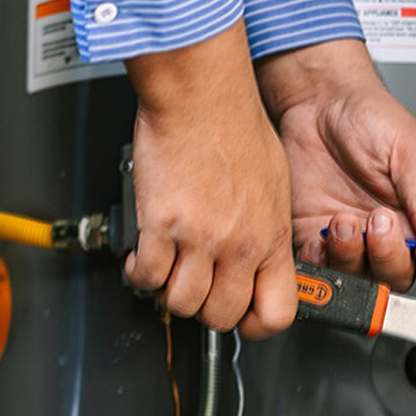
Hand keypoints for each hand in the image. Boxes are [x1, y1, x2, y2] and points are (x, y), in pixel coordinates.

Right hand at [124, 21, 296, 337]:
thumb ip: (266, 225)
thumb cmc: (234, 122)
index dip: (254, 323)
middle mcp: (239, 242)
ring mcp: (200, 238)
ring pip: (181, 302)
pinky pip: (147, 275)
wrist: (202, 93)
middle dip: (203, 308)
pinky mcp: (162, 225)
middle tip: (193, 288)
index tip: (240, 314)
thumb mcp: (274, 182)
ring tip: (165, 271)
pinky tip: (140, 257)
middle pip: (220, 315)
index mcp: (272, 235)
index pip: (277, 312)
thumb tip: (257, 250)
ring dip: (168, 292)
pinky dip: (139, 273)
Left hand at [255, 39, 415, 293]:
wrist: (318, 101)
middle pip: (397, 279)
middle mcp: (385, 235)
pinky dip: (318, 259)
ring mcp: (348, 239)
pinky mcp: (311, 235)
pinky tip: (319, 235)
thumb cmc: (369, 117)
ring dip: (352, 256)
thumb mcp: (410, 150)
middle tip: (380, 220)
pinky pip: (316, 266)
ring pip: (357, 277)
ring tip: (344, 220)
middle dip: (389, 258)